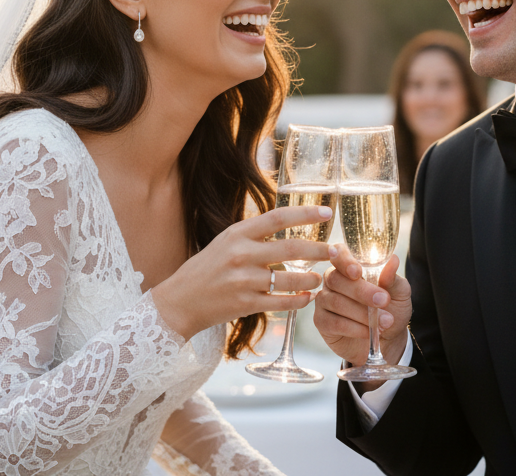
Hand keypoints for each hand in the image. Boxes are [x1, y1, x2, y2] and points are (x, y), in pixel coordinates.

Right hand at [152, 204, 332, 340]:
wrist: (180, 300)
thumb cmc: (206, 268)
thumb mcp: (226, 241)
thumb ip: (254, 233)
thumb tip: (287, 222)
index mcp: (238, 233)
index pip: (278, 217)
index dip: (306, 214)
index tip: (326, 212)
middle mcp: (242, 254)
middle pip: (291, 248)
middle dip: (319, 250)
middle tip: (335, 251)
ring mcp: (244, 280)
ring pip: (291, 278)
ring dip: (311, 278)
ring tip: (319, 277)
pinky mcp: (245, 304)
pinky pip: (282, 302)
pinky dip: (299, 300)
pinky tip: (307, 297)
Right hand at [314, 244, 411, 372]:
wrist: (388, 339)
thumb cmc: (392, 309)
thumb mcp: (399, 293)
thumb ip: (392, 278)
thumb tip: (393, 260)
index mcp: (349, 266)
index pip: (338, 253)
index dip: (344, 260)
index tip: (357, 272)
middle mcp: (332, 280)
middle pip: (337, 279)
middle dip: (361, 291)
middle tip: (383, 301)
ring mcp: (324, 300)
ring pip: (336, 302)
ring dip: (362, 314)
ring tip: (384, 322)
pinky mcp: (322, 321)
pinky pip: (334, 323)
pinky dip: (354, 328)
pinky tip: (368, 332)